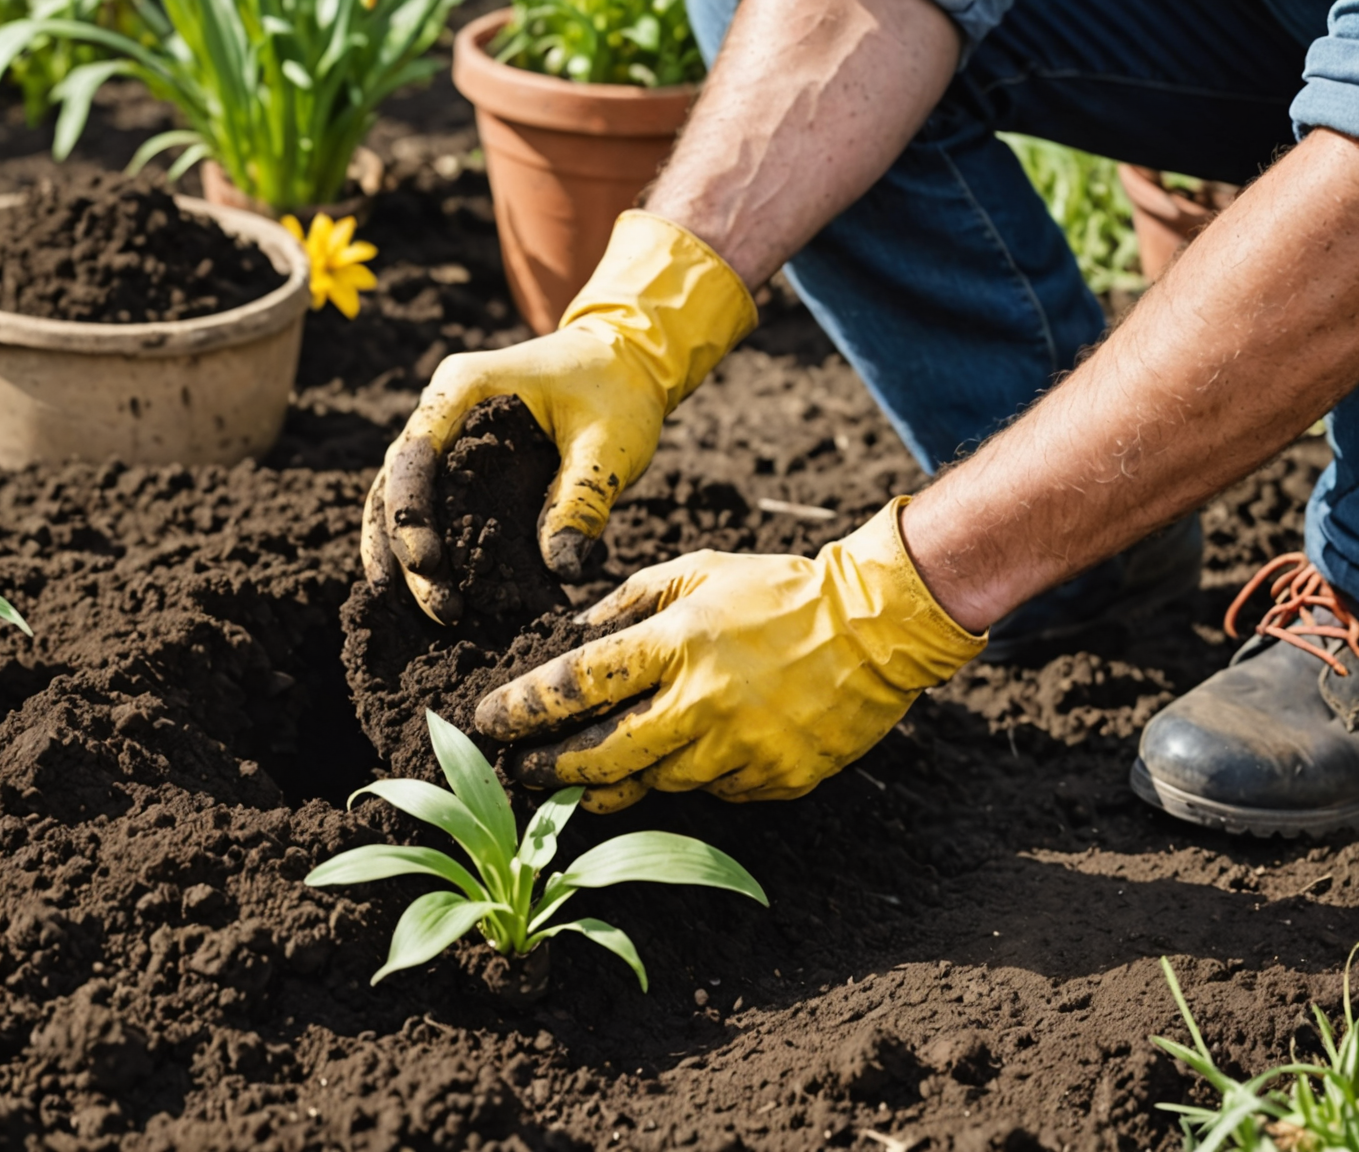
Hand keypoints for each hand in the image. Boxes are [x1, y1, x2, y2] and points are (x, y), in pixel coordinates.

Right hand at [362, 212, 757, 623]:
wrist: (625, 361)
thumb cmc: (617, 391)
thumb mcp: (610, 443)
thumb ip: (583, 499)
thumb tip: (561, 567)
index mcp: (464, 387)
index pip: (413, 453)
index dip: (409, 513)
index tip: (428, 565)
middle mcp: (441, 407)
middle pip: (395, 483)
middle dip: (402, 549)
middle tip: (437, 607)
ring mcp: (444, 433)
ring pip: (398, 498)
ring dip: (403, 555)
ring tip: (427, 614)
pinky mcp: (460, 461)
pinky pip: (428, 504)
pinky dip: (425, 546)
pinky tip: (436, 591)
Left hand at [474, 499, 986, 811]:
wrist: (879, 627)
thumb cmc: (780, 592)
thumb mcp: (698, 571)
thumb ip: (629, 602)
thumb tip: (573, 635)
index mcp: (676, 644)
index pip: (576, 686)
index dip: (523, 709)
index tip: (488, 720)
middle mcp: (702, 704)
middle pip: (601, 759)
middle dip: (549, 769)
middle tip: (519, 770)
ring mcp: (740, 751)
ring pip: (653, 785)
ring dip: (614, 783)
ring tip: (581, 779)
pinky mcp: (774, 781)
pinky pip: (711, 793)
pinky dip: (690, 779)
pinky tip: (683, 760)